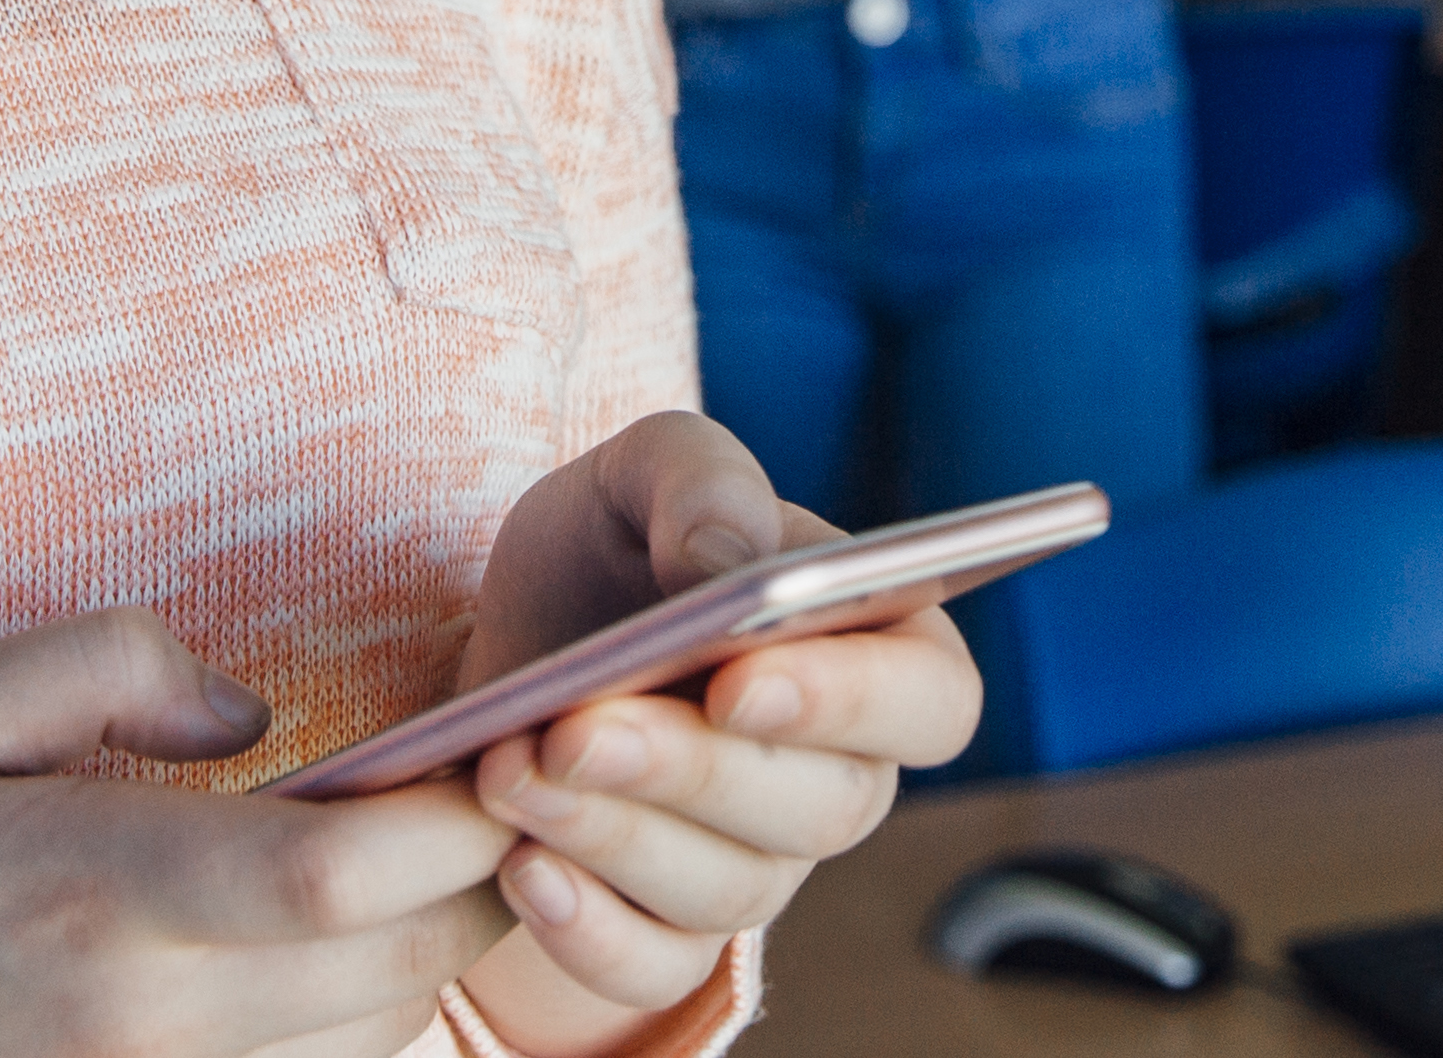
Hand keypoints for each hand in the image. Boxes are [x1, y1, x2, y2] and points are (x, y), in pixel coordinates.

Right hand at [0, 609, 515, 1057]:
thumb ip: (106, 664)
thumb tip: (254, 716)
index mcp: (95, 895)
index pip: (333, 876)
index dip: (452, 820)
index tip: (499, 750)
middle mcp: (145, 1025)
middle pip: (401, 968)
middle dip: (488, 877)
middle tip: (506, 788)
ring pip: (383, 1039)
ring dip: (434, 951)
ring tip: (417, 860)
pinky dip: (366, 1021)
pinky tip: (341, 952)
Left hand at [452, 417, 982, 1052]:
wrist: (511, 655)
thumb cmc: (612, 555)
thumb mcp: (637, 474)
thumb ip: (699, 480)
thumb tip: (729, 561)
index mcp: (878, 648)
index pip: (932, 699)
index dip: (856, 700)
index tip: (741, 680)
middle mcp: (839, 773)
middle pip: (821, 807)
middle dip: (689, 769)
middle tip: (574, 727)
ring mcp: (761, 865)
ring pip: (731, 889)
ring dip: (614, 835)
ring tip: (510, 769)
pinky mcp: (672, 935)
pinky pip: (655, 969)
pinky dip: (588, 931)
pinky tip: (520, 867)